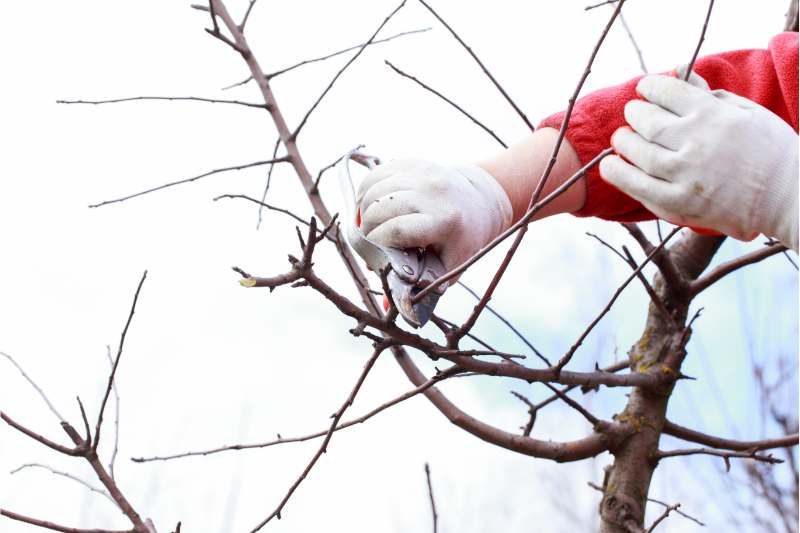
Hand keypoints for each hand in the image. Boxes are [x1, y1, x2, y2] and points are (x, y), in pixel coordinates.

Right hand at [356, 158, 512, 271]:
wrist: (482, 202)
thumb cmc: (463, 242)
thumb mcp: (448, 266)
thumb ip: (418, 286)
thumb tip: (387, 309)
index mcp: (445, 220)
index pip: (396, 231)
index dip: (378, 244)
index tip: (376, 254)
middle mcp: (434, 191)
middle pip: (379, 208)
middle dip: (368, 229)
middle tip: (372, 242)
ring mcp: (424, 173)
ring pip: (373, 189)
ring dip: (363, 210)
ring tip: (369, 226)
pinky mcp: (415, 163)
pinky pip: (377, 174)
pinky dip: (367, 191)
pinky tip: (370, 206)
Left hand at [599, 71, 798, 250]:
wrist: (789, 197)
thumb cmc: (770, 151)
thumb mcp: (745, 112)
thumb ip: (708, 94)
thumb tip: (677, 72)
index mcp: (713, 115)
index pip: (666, 91)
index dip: (649, 87)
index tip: (644, 89)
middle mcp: (696, 142)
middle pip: (647, 121)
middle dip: (634, 114)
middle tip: (632, 115)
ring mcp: (686, 174)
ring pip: (638, 152)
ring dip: (622, 142)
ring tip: (620, 139)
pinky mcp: (680, 203)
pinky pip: (639, 187)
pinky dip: (619, 174)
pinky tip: (611, 166)